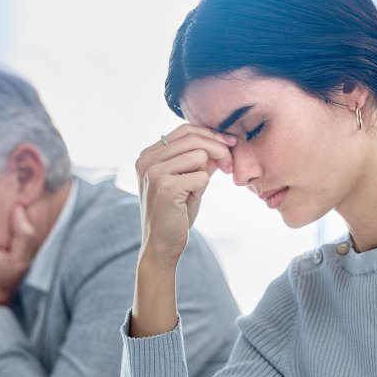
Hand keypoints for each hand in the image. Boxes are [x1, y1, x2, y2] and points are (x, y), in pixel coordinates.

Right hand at [135, 125, 235, 262]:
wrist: (162, 245)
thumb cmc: (175, 214)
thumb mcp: (188, 181)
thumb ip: (199, 161)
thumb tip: (223, 141)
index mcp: (147, 155)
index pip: (184, 130)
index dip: (211, 134)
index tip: (231, 142)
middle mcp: (146, 160)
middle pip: (193, 138)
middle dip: (219, 148)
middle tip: (230, 165)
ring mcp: (154, 172)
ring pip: (199, 155)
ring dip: (205, 175)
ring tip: (193, 193)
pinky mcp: (166, 186)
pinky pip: (202, 176)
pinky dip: (201, 189)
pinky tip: (188, 202)